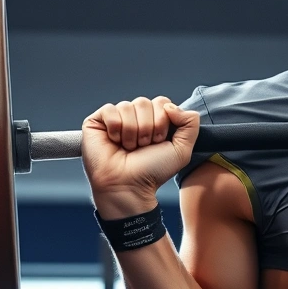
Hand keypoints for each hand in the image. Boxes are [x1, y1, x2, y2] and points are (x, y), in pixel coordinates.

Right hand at [81, 96, 199, 206]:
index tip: (158, 142)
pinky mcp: (98, 121)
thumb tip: (170, 106)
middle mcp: (136, 116)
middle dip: (147, 127)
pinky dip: (115, 128)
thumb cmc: (152, 171)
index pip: (162, 102)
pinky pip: (110, 110)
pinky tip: (114, 142)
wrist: (128, 186)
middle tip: (143, 146)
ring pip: (127, 106)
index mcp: (155, 119)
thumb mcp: (182, 149)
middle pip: (145, 102)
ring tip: (129, 147)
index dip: (162, 121)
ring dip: (132, 132)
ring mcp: (117, 118)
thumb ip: (190, 123)